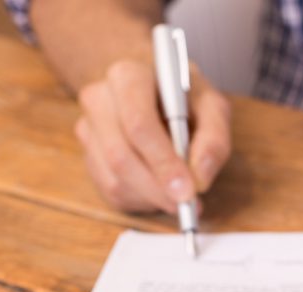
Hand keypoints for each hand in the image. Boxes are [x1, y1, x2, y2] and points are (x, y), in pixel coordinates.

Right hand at [74, 59, 231, 212]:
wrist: (153, 88)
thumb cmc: (185, 97)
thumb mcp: (212, 107)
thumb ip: (214, 140)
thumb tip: (200, 179)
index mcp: (128, 76)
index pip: (138, 124)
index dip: (163, 162)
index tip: (187, 190)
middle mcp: (99, 99)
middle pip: (121, 156)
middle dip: (157, 188)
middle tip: (187, 204)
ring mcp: (88, 128)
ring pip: (114, 178)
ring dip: (151, 197)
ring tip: (179, 197)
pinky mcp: (88, 154)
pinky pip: (111, 190)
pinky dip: (141, 200)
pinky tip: (161, 191)